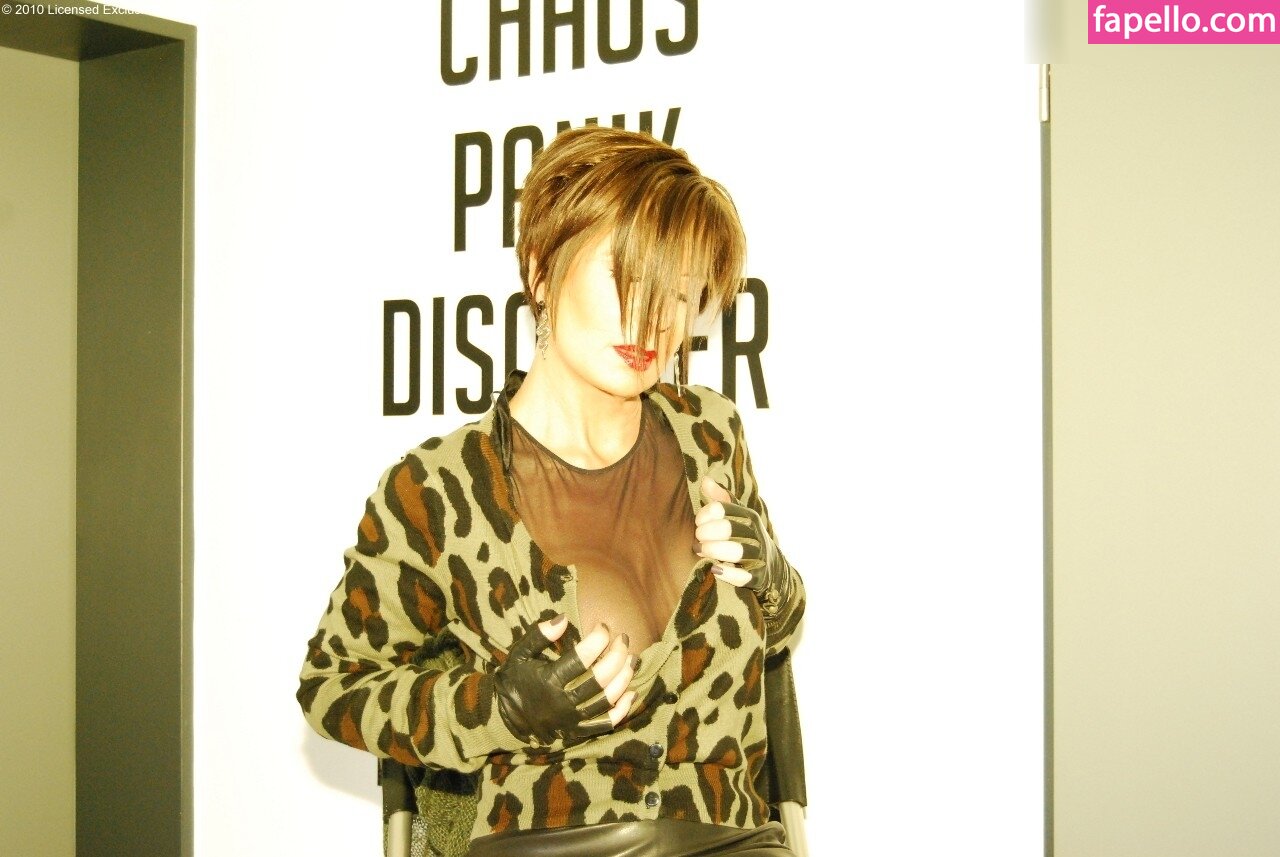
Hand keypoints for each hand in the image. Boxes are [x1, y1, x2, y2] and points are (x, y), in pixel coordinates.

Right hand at [494, 616, 636, 745]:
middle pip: (599, 679)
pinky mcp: (577, 731)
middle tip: (624, 639)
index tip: (603, 626)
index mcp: (548, 680)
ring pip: (605, 699)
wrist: (504, 719)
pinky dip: (621, 710)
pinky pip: (604, 724)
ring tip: (632, 659)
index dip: (597, 640)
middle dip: (617, 656)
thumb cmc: (514, 681)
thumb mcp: (518, 655)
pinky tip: (632, 693)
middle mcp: (562, 701)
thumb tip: (562, 618)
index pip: (581, 658)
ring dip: (624, 679)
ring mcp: (572, 719)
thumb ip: (538, 636)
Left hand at [695, 477, 794, 617]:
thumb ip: (720, 499)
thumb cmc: (745, 536)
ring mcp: (759, 555)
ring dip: (713, 551)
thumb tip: (705, 479)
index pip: (721, 509)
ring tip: (701, 551)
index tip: (698, 522)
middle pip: (727, 528)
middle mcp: (756, 534)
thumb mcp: (737, 516)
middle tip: (698, 538)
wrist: (772, 566)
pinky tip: (714, 568)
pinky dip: (727, 573)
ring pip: (736, 551)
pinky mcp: (758, 577)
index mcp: (749, 516)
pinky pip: (743, 576)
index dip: (704, 515)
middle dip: (706, 533)